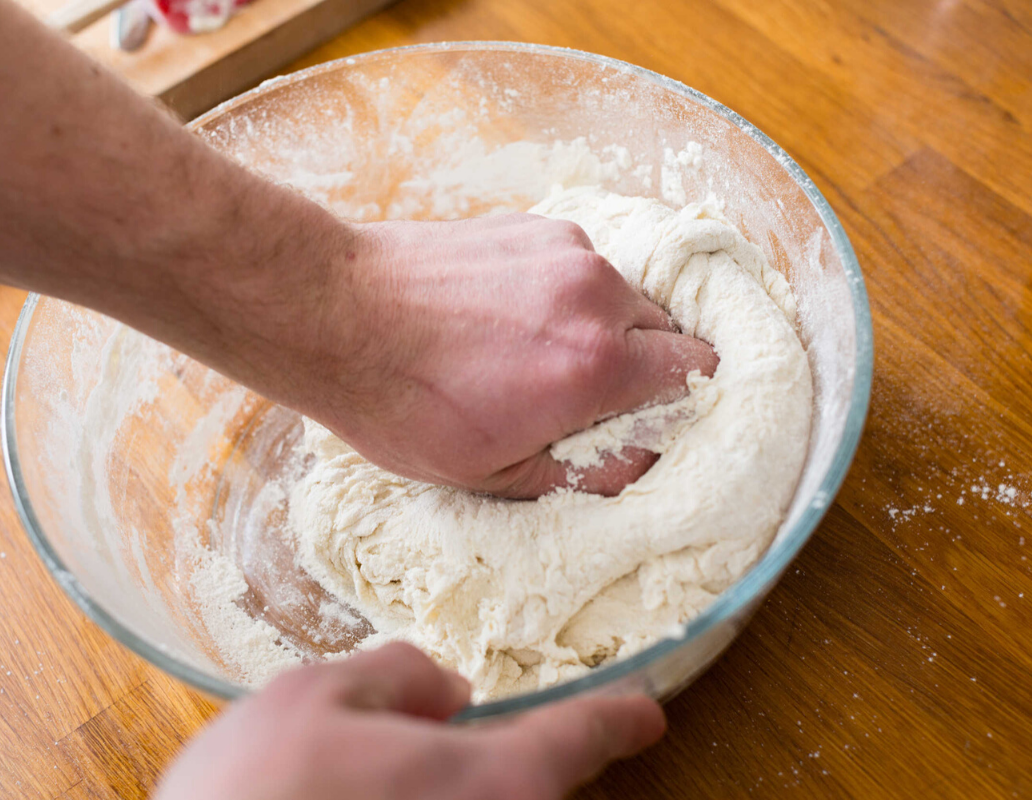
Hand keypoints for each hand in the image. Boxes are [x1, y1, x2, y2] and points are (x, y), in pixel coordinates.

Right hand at [154, 643, 665, 799]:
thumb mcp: (312, 696)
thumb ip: (396, 674)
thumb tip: (445, 688)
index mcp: (487, 781)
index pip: (578, 736)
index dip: (617, 717)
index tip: (648, 714)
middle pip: (528, 787)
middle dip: (498, 763)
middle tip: (429, 743)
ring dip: (445, 790)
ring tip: (361, 780)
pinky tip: (359, 799)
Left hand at [301, 214, 718, 497]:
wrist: (333, 313)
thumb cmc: (402, 403)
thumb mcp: (494, 474)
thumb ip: (586, 472)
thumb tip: (640, 462)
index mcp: (596, 364)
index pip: (698, 371)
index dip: (683, 399)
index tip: (651, 417)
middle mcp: (595, 294)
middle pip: (666, 331)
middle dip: (642, 367)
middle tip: (585, 396)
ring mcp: (564, 250)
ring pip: (622, 296)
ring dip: (600, 328)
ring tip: (532, 355)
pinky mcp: (533, 226)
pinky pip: (580, 267)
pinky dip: (563, 295)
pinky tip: (507, 318)